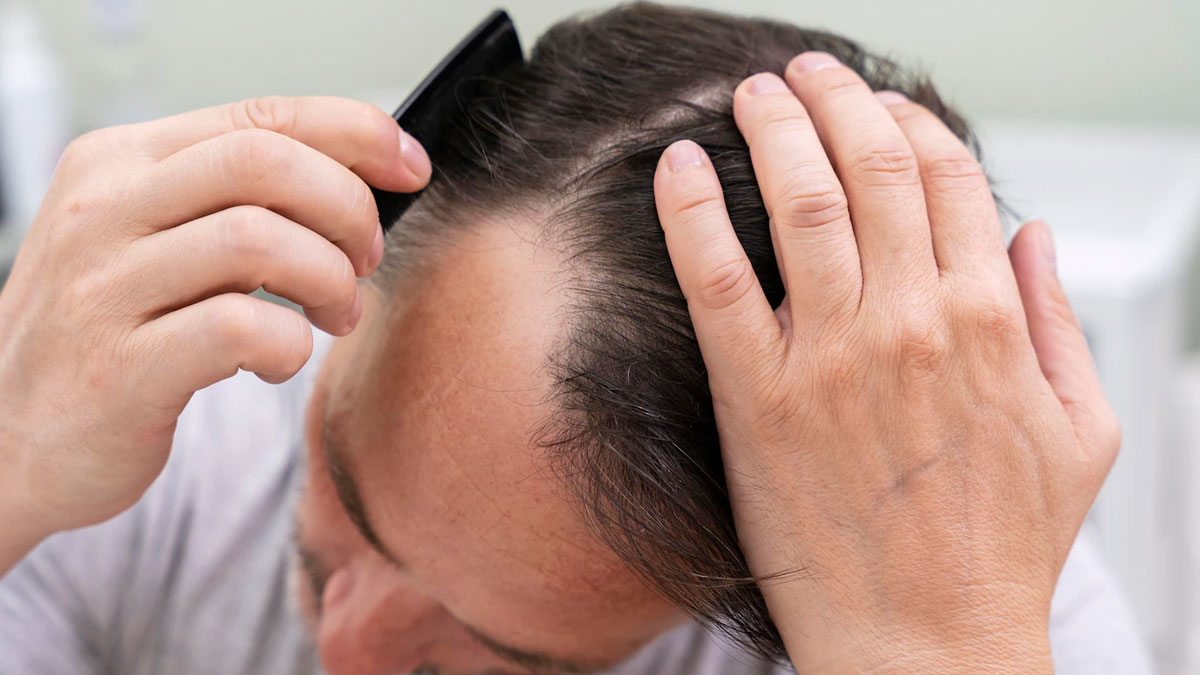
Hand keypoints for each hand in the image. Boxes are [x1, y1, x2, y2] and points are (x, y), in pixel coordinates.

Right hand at [0, 97, 429, 569]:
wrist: (10, 442)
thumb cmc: (106, 336)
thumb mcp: (149, 241)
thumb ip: (230, 202)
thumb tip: (358, 180)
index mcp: (119, 161)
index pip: (259, 116)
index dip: (355, 133)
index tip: (409, 167)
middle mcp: (104, 210)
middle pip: (266, 162)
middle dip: (348, 207)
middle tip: (365, 259)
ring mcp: (104, 288)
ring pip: (258, 238)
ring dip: (329, 278)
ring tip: (334, 313)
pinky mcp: (120, 368)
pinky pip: (239, 328)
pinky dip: (289, 343)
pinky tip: (281, 358)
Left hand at [653, 53, 1116, 671]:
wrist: (927, 644)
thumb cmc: (999, 550)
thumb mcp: (1080, 433)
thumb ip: (1060, 325)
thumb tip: (1033, 238)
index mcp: (989, 322)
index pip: (950, 178)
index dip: (911, 123)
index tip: (882, 107)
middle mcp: (911, 324)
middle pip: (873, 168)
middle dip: (836, 100)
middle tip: (804, 75)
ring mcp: (831, 359)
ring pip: (801, 205)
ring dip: (772, 131)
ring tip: (750, 95)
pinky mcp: (759, 401)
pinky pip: (718, 281)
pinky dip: (693, 214)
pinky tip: (679, 169)